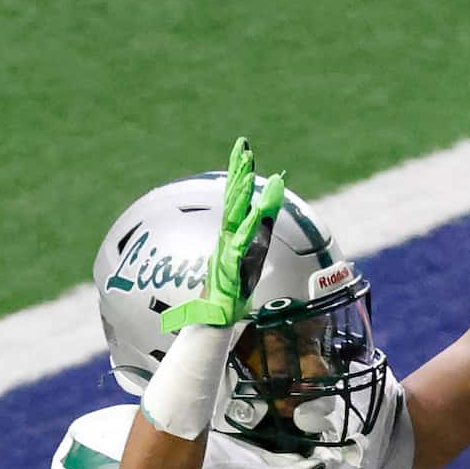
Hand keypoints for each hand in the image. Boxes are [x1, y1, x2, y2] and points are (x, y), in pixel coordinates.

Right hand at [160, 136, 285, 334]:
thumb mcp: (243, 265)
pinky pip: (240, 245)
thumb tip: (257, 233)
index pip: (235, 201)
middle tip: (243, 146)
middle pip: (233, 201)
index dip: (239, 176)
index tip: (244, 151)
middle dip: (238, 173)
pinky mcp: (231, 268)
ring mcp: (228, 253)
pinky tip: (254, 212)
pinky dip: (247, 228)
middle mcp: (228, 240)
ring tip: (247, 170)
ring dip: (241, 194)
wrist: (212, 322)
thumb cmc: (227, 297)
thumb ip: (249, 248)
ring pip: (235, 218)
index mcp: (230, 238)